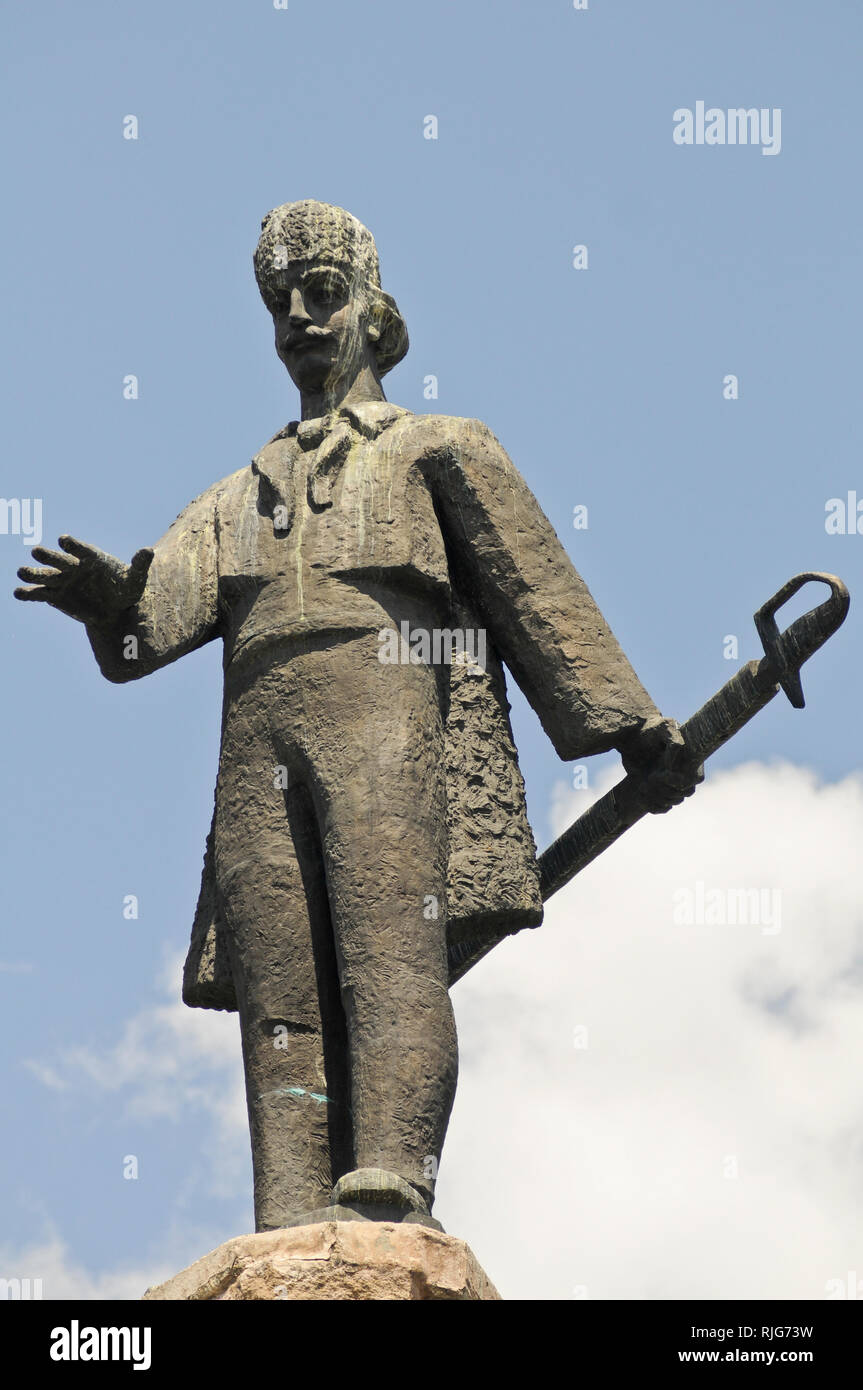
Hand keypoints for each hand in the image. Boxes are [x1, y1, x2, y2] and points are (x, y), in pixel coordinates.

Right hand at [14, 535, 152, 627]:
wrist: (114, 609)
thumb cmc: (125, 589)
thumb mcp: (135, 579)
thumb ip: (140, 565)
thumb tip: (148, 550)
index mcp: (91, 558)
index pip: (81, 549)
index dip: (73, 545)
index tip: (64, 540)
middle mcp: (73, 566)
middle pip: (58, 559)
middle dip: (48, 556)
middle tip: (36, 551)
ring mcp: (62, 580)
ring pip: (44, 575)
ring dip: (32, 573)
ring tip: (21, 571)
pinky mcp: (55, 596)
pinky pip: (39, 593)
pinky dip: (28, 593)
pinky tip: (18, 593)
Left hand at [617, 715, 703, 813]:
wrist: (629, 737)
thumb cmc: (649, 730)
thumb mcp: (663, 728)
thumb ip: (674, 742)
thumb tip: (674, 767)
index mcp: (689, 760)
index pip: (695, 779)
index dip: (678, 780)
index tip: (660, 774)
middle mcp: (683, 772)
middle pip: (686, 793)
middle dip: (667, 790)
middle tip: (649, 778)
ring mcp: (671, 783)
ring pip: (674, 801)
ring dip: (658, 797)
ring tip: (641, 785)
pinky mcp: (659, 792)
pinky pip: (662, 808)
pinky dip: (652, 805)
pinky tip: (639, 794)